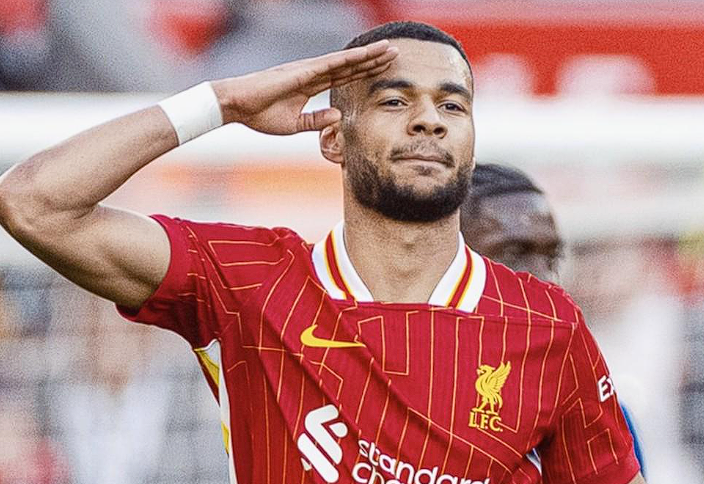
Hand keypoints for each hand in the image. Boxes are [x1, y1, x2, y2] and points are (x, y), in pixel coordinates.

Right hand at [211, 40, 397, 134]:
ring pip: (345, 61)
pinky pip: (331, 64)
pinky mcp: (302, 71)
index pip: (345, 77)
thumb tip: (338, 116)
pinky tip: (365, 55)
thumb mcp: (295, 124)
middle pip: (350, 66)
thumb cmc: (260, 114)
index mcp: (311, 86)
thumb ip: (316, 120)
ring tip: (388, 50)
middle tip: (395, 54)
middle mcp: (313, 74)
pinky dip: (349, 59)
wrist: (238, 106)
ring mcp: (309, 70)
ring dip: (368, 56)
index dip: (365, 72)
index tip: (383, 69)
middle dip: (373, 61)